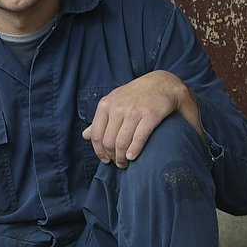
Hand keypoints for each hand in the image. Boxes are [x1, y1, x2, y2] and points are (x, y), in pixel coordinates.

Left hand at [80, 70, 201, 167]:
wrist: (162, 83)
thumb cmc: (135, 95)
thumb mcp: (114, 101)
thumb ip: (100, 119)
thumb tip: (84, 136)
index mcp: (106, 105)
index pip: (96, 134)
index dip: (99, 151)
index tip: (104, 159)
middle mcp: (118, 108)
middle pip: (108, 141)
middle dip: (111, 156)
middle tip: (117, 163)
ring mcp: (134, 111)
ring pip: (122, 142)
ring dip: (122, 157)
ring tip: (125, 162)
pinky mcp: (150, 115)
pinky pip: (139, 138)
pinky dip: (134, 150)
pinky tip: (132, 157)